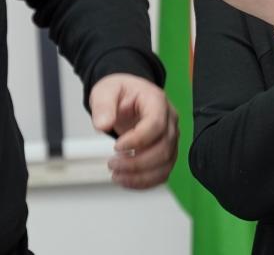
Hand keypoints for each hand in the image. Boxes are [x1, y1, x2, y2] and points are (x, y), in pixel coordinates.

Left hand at [90, 73, 177, 189]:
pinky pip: (163, 171)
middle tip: (112, 164)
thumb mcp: (106, 91)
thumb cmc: (121, 92)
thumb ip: (103, 106)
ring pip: (166, 163)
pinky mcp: (166, 151)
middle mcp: (169, 119)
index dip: (137, 140)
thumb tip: (103, 124)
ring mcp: (170, 136)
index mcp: (156, 101)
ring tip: (117, 175)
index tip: (117, 147)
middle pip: (163, 148)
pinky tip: (127, 180)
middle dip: (136, 163)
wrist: (128, 96)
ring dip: (140, 176)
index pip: (156, 124)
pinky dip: (146, 181)